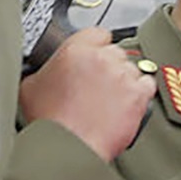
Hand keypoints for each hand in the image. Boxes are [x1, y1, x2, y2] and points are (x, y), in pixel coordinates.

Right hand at [19, 31, 152, 162]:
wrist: (69, 146)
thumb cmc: (50, 122)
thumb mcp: (32, 86)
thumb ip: (45, 70)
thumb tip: (48, 70)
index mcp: (75, 50)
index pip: (98, 33)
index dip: (97, 45)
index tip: (96, 54)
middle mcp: (102, 59)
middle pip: (116, 52)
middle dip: (109, 65)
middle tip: (100, 83)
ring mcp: (122, 76)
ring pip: (132, 68)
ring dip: (125, 80)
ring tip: (110, 99)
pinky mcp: (139, 95)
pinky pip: (148, 84)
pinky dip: (140, 93)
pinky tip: (126, 104)